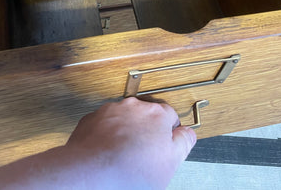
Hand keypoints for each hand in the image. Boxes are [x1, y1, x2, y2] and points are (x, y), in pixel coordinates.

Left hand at [66, 97, 195, 188]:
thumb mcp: (170, 163)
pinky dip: (106, 134)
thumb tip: (187, 134)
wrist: (93, 174)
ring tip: (124, 154)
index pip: (171, 115)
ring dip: (126, 130)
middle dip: (146, 130)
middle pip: (146, 114)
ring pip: (124, 117)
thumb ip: (183, 143)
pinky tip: (108, 151)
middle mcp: (134, 107)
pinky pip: (104, 123)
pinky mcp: (93, 119)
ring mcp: (111, 111)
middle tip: (144, 152)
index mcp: (156, 114)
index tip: (165, 144)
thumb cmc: (129, 170)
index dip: (170, 131)